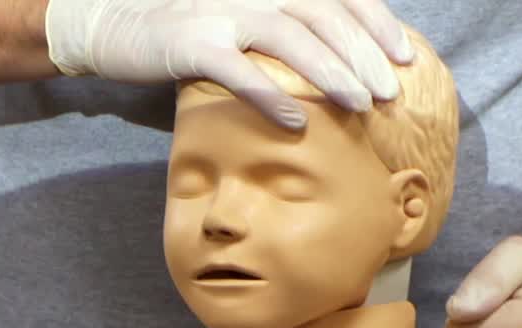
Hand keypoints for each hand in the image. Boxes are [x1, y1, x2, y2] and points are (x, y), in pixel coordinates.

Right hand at [45, 0, 412, 128]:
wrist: (117, 23)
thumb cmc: (189, 27)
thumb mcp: (243, 18)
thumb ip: (284, 27)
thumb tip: (336, 59)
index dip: (375, 21)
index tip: (404, 57)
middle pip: (323, 13)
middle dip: (363, 52)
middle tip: (390, 92)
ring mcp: (223, 11)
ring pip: (292, 38)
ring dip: (331, 73)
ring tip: (360, 106)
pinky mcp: (193, 43)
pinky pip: (241, 72)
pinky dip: (272, 96)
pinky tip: (298, 122)